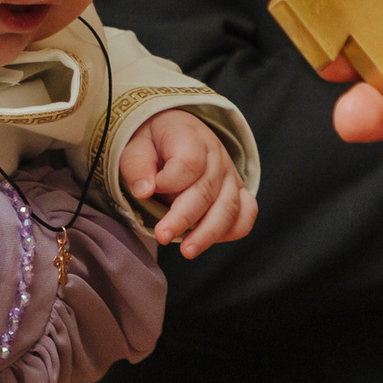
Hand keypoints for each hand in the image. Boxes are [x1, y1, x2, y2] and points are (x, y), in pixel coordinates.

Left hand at [119, 110, 256, 256]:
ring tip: (187, 251)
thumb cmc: (153, 143)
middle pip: (206, 190)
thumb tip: (144, 191)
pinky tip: (211, 241)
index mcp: (190, 137)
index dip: (169, 181)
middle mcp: (216, 156)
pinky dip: (234, 230)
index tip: (147, 191)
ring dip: (209, 232)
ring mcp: (230, 174)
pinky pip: (247, 212)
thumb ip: (137, 166)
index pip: (189, 162)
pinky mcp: (237, 190)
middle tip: (162, 235)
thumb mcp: (135, 146)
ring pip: (229, 207)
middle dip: (184, 218)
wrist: (176, 131)